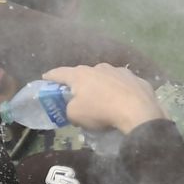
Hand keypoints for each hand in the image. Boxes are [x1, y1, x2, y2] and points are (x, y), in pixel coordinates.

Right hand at [38, 63, 164, 133]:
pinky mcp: (136, 79)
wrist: (137, 111)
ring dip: (100, 87)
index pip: (59, 73)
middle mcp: (99, 67)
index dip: (50, 77)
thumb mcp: (74, 115)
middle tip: (77, 96)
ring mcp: (119, 71)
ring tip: (103, 101)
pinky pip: (122, 85)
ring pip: (104, 78)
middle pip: (83, 75)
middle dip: (78, 84)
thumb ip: (68, 108)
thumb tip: (74, 108)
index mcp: (80, 75)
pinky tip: (121, 103)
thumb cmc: (100, 111)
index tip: (45, 78)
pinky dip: (119, 92)